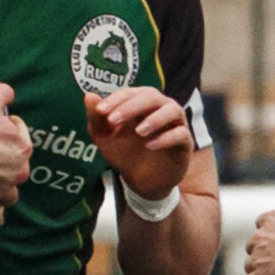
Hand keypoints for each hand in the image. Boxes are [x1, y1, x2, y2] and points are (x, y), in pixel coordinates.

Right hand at [0, 82, 29, 225]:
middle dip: (8, 162)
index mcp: (23, 148)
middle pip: (18, 167)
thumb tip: (8, 90)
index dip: (8, 130)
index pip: (21, 136)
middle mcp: (19, 171)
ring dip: (5, 190)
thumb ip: (3, 92)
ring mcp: (4, 190)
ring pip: (11, 193)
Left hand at [86, 86, 191, 202]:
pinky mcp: (184, 143)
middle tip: (114, 120)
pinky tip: (150, 145)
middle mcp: (160, 108)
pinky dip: (166, 138)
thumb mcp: (104, 138)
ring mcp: (175, 124)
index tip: (100, 111)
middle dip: (131, 106)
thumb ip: (96, 118)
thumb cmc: (123, 153)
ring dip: (155, 118)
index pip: (130, 93)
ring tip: (138, 132)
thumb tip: (89, 96)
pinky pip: (181, 134)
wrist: (140, 181)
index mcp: (141, 103)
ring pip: (172, 110)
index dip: (116, 99)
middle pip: (152, 96)